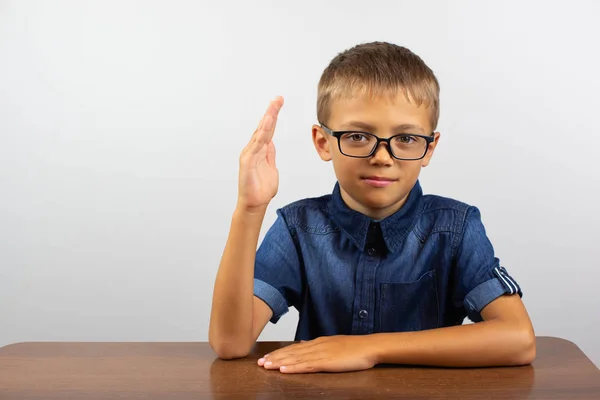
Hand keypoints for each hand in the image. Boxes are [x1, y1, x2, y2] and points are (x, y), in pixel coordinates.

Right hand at [237, 96, 283, 211]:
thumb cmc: (261, 189)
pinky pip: (256, 146)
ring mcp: (250, 154)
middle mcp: (253, 149)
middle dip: (271, 112)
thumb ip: (270, 155)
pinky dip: (261, 134)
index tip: (279, 103)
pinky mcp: (247, 162)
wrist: (254, 203)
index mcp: (260, 150)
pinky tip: (266, 125)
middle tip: (278, 99)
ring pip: (260, 133)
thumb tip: (271, 143)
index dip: (273, 116)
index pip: (268, 130)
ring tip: (273, 108)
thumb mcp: (271, 168)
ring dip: (267, 120)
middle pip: (264, 127)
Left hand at [257, 335, 377, 373]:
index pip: (294, 348)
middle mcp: (316, 346)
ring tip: (266, 366)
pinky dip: (294, 368)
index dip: (279, 352)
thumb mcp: (334, 344)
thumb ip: (318, 346)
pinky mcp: (327, 362)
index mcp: (318, 342)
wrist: (370, 346)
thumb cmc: (355, 348)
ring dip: (279, 363)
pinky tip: (284, 370)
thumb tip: (303, 346)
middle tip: (259, 363)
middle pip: (291, 352)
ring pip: (295, 359)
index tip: (267, 357)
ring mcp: (321, 354)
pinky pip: (307, 366)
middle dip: (274, 358)